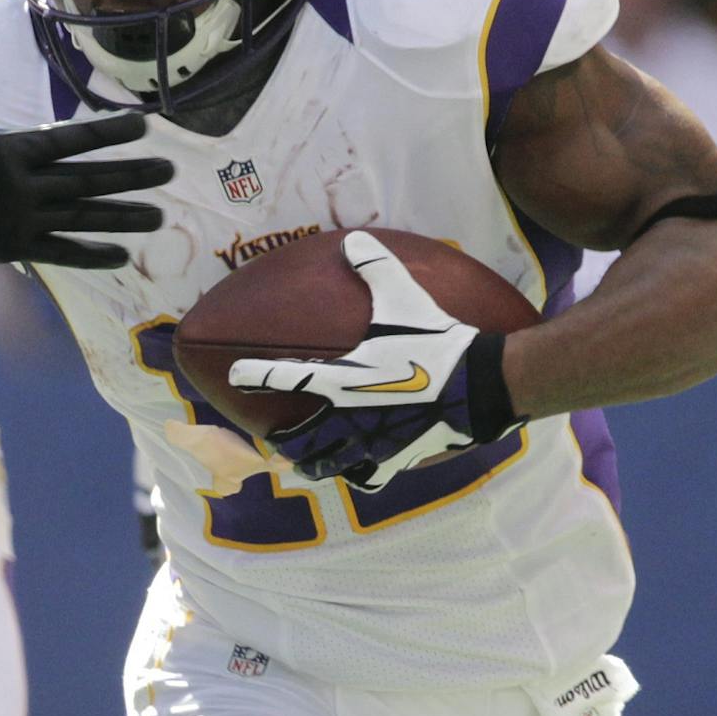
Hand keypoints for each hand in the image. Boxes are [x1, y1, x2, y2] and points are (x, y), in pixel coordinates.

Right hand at [0, 22, 172, 270]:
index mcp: (9, 150)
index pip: (72, 137)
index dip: (110, 131)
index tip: (146, 126)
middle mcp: (21, 186)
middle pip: (89, 179)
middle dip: (132, 175)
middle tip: (171, 172)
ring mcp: (18, 220)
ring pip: (82, 218)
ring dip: (123, 218)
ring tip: (159, 216)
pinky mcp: (10, 248)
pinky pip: (60, 253)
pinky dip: (91, 255)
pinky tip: (122, 255)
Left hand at [226, 231, 521, 490]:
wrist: (481, 384)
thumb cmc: (436, 340)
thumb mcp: (404, 297)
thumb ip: (374, 267)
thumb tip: (353, 238)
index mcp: (341, 376)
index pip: (285, 375)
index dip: (255, 375)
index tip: (236, 375)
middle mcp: (347, 414)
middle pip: (296, 438)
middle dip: (279, 440)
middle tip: (273, 437)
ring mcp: (370, 441)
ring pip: (325, 465)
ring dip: (310, 463)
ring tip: (303, 460)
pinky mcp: (396, 459)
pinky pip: (366, 478)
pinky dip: (357, 475)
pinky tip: (355, 470)